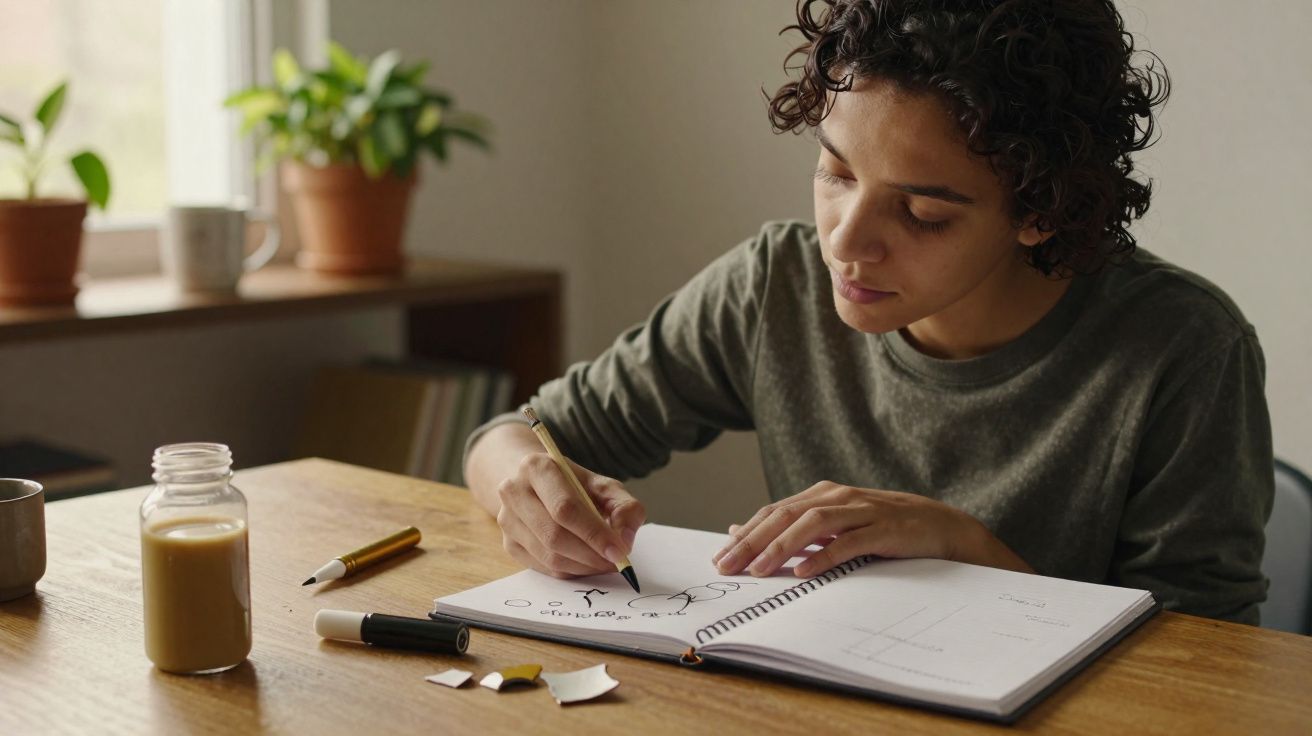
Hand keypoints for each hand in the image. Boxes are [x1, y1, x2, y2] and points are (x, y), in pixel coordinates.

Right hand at [494, 452, 645, 578]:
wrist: (535, 484)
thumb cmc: (573, 485)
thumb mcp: (603, 485)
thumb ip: (624, 506)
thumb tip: (626, 539)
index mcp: (537, 467)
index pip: (565, 507)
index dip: (594, 533)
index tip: (619, 551)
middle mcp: (514, 491)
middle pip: (554, 535)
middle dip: (590, 554)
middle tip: (616, 562)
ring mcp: (507, 520)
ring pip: (549, 556)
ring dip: (583, 566)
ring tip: (604, 562)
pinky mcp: (508, 543)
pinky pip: (543, 568)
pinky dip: (570, 571)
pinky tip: (586, 563)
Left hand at [711, 481, 1031, 577]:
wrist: (941, 526)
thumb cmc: (882, 528)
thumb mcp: (834, 524)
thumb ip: (792, 527)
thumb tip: (741, 530)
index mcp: (822, 494)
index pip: (774, 512)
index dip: (746, 533)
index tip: (720, 556)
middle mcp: (838, 497)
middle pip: (786, 516)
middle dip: (753, 541)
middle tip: (727, 565)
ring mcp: (862, 511)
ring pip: (812, 524)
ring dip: (781, 548)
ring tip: (758, 570)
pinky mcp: (884, 529)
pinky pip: (849, 543)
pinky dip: (825, 556)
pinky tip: (804, 572)